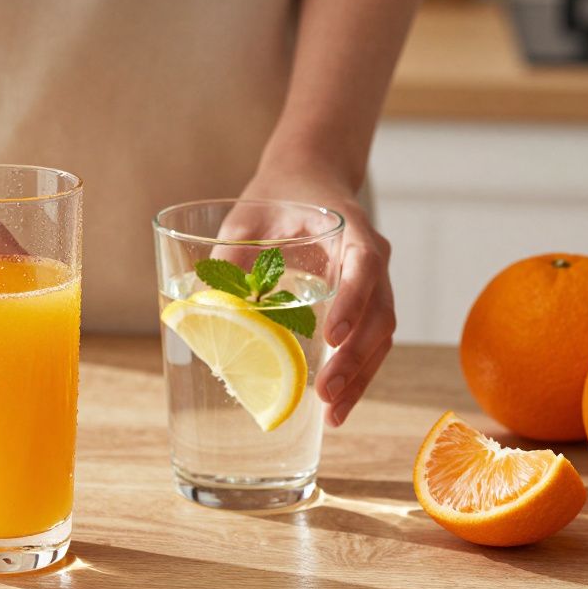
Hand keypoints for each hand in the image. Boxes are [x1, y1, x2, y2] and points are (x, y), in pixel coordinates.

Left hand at [238, 169, 395, 426]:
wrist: (310, 175)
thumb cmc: (279, 194)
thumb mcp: (247, 215)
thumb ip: (231, 252)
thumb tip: (207, 305)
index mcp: (351, 229)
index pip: (364, 267)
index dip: (352, 304)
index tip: (331, 338)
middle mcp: (372, 258)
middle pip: (379, 314)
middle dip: (355, 359)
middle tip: (325, 394)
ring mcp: (374, 283)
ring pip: (380, 335)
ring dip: (360, 377)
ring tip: (334, 414)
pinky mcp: (365, 302)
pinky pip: (370, 341)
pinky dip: (357, 373)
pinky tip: (336, 403)